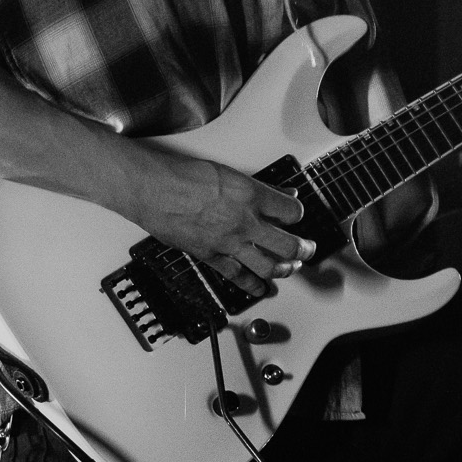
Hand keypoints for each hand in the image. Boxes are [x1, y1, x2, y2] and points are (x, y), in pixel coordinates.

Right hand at [127, 147, 313, 298]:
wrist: (154, 190)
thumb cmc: (183, 176)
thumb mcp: (228, 173)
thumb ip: (258, 187)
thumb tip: (279, 193)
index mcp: (252, 196)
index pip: (292, 211)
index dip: (298, 214)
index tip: (297, 215)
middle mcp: (245, 222)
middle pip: (288, 244)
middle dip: (303, 249)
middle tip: (308, 249)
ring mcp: (229, 243)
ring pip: (268, 265)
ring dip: (284, 269)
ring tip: (290, 268)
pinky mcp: (211, 256)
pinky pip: (238, 276)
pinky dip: (252, 285)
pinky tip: (261, 288)